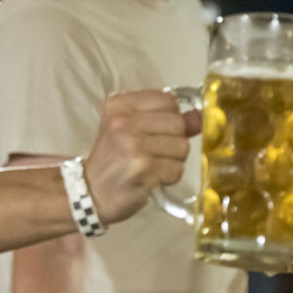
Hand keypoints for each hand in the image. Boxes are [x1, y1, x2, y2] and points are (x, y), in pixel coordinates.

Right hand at [82, 89, 200, 224]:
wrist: (92, 193)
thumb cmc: (114, 160)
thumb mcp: (132, 130)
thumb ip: (166, 120)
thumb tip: (200, 116)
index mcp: (119, 105)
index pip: (167, 100)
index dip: (170, 117)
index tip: (155, 132)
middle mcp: (123, 120)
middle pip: (177, 123)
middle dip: (173, 141)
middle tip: (153, 153)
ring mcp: (133, 143)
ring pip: (181, 147)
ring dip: (173, 161)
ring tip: (152, 166)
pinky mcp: (143, 167)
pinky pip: (177, 169)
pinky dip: (169, 177)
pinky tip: (152, 178)